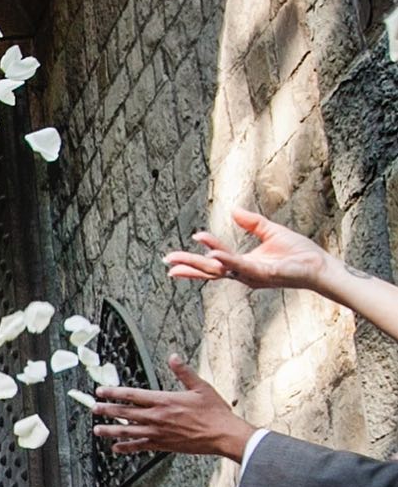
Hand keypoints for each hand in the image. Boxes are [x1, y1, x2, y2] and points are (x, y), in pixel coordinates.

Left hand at [92, 352, 255, 460]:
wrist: (223, 435)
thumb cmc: (214, 411)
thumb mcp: (200, 387)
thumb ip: (184, 372)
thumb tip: (173, 357)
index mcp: (164, 400)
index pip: (132, 395)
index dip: (114, 392)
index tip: (100, 391)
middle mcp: (157, 417)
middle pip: (125, 413)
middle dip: (107, 410)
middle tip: (93, 409)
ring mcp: (158, 433)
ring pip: (128, 432)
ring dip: (111, 431)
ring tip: (97, 430)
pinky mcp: (162, 445)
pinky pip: (140, 447)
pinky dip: (127, 448)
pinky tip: (116, 448)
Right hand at [164, 208, 328, 291]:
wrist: (319, 265)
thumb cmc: (299, 253)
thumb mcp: (271, 232)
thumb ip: (252, 223)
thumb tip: (233, 211)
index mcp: (244, 265)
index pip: (217, 259)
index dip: (203, 249)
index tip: (192, 238)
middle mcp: (243, 273)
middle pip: (209, 270)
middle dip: (187, 266)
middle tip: (167, 261)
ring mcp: (251, 275)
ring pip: (219, 270)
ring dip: (197, 265)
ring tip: (177, 262)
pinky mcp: (263, 273)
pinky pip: (240, 267)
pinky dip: (226, 261)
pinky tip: (212, 256)